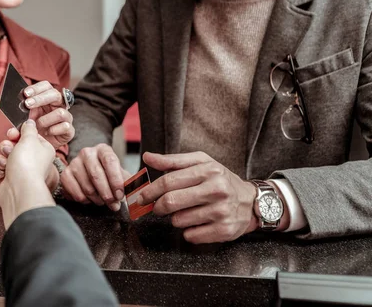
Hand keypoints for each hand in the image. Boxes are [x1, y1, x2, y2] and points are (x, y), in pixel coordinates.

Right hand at [0, 127, 58, 190]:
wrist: (20, 190)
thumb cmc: (28, 164)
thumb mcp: (30, 139)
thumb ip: (28, 128)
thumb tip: (30, 122)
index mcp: (42, 149)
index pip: (28, 136)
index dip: (18, 134)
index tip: (13, 134)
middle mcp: (32, 160)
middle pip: (13, 146)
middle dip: (6, 147)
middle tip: (8, 150)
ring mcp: (20, 171)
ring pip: (3, 157)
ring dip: (1, 159)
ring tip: (6, 164)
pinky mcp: (9, 180)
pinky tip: (2, 173)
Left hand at [23, 81, 74, 148]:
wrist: (41, 147)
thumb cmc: (34, 131)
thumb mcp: (24, 123)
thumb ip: (19, 121)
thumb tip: (12, 125)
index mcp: (48, 99)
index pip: (46, 86)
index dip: (36, 88)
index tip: (25, 94)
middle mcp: (58, 105)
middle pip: (55, 94)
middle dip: (40, 99)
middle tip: (27, 104)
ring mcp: (66, 118)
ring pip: (60, 112)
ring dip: (46, 119)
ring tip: (37, 125)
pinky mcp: (70, 130)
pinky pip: (65, 126)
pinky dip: (54, 130)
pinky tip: (47, 133)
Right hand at [62, 144, 128, 210]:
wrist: (88, 174)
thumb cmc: (107, 174)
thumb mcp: (120, 174)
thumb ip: (128, 181)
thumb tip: (135, 190)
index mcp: (103, 149)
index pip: (110, 161)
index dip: (116, 180)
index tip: (120, 195)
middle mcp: (87, 153)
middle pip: (96, 175)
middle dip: (107, 194)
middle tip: (114, 205)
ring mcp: (74, 163)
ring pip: (87, 187)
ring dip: (98, 200)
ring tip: (103, 202)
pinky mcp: (65, 175)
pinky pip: (76, 193)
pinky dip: (86, 201)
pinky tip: (91, 199)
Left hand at [138, 152, 257, 243]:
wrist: (251, 201)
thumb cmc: (220, 180)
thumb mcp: (201, 163)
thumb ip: (172, 161)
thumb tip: (148, 157)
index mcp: (208, 170)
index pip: (169, 181)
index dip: (150, 191)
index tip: (141, 197)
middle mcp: (216, 189)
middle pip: (171, 202)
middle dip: (157, 207)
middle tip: (156, 208)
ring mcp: (221, 211)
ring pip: (178, 220)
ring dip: (175, 218)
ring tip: (186, 212)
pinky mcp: (224, 230)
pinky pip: (191, 235)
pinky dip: (188, 231)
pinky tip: (197, 222)